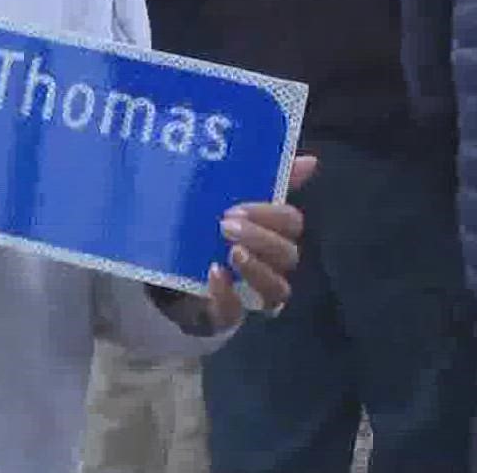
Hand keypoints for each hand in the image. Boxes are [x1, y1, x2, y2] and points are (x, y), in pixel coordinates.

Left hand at [195, 154, 317, 330]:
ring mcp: (251, 295)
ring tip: (231, 253)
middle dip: (261, 239)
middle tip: (226, 225)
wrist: (166, 261)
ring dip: (257, 269)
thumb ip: (272, 178)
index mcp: (274, 234)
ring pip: (277, 291)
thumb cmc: (209, 227)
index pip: (292, 224)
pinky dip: (227, 295)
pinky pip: (236, 314)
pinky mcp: (224, 315)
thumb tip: (310, 161)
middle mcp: (271, 266)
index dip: (270, 215)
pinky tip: (214, 273)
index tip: (237, 208)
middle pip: (288, 256)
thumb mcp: (233, 196)